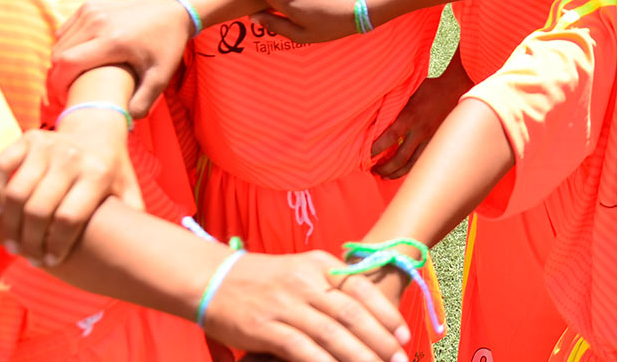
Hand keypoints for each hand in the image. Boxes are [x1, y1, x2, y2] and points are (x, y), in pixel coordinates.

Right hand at [0, 125, 143, 266]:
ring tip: (14, 245)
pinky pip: (0, 167)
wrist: (97, 128)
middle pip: (39, 210)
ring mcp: (48, 146)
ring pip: (16, 193)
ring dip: (10, 225)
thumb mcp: (127, 190)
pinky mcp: (28, 139)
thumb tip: (135, 254)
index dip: (56, 245)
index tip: (51, 262)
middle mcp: (72, 158)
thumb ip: (132, 218)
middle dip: (30, 242)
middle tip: (29, 258)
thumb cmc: (110, 169)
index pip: (69, 218)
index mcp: (98, 173)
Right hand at [50, 0, 192, 118]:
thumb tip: (123, 121)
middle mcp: (97, 22)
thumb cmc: (167, 46)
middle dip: (59, 77)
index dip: (59, 85)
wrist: (173, 11)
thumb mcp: (160, 78)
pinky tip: (78, 58)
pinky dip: (65, 45)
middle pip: (58, 55)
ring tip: (74, 76)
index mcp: (113, 40)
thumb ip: (143, 103)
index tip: (68, 98)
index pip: (67, 64)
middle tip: (70, 91)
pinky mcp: (89, 5)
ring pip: (59, 42)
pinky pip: (65, 30)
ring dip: (61, 62)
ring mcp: (91, 10)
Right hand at [206, 250, 410, 361]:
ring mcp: (285, 304)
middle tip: (400, 360)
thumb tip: (365, 310)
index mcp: (318, 264)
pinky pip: (301, 349)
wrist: (213, 278)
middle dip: (380, 340)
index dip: (385, 313)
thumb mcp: (299, 270)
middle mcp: (305, 281)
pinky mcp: (266, 327)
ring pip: (332, 333)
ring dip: (360, 356)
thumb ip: (329, 285)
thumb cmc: (263, 279)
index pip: (361, 288)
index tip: (404, 335)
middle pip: (352, 313)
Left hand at [371, 57, 470, 178]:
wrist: (455, 84)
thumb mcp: (409, 90)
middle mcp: (421, 130)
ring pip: (413, 164)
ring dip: (397, 172)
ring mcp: (431, 137)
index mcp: (411, 116)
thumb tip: (376, 114)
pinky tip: (404, 171)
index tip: (367, 155)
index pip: (390, 137)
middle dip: (385, 167)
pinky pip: (424, 159)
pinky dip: (413, 168)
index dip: (377, 149)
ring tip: (385, 176)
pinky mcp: (439, 140)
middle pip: (400, 158)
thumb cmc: (430, 84)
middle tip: (373, 170)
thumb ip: (395, 105)